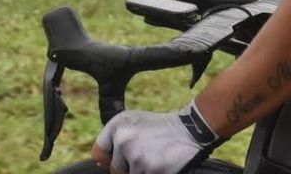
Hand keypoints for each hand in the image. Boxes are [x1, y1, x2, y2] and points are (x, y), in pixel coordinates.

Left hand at [92, 101, 219, 173]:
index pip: (98, 154)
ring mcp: (137, 156)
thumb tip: (100, 162)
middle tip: (146, 154)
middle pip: (115, 170)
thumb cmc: (160, 127)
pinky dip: (152, 173)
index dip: (108, 159)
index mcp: (117, 125)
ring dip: (141, 170)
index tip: (121, 158)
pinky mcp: (151, 170)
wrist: (191, 129)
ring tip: (154, 157)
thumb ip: (114, 137)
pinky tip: (160, 164)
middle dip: (128, 167)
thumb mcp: (134, 121)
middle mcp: (124, 139)